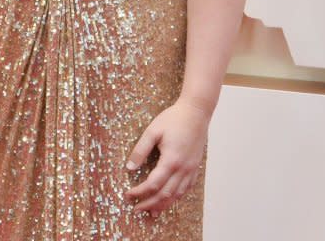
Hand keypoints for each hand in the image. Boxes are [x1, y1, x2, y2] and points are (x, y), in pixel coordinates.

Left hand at [124, 98, 209, 216]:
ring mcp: (191, 169)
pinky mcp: (195, 167)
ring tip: (152, 212)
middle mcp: (183, 169)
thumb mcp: (152, 131)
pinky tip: (170, 199)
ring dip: (163, 205)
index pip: (153, 184)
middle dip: (149, 204)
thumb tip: (130, 168)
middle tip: (137, 209)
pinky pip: (186, 189)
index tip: (128, 195)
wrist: (196, 112)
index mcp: (171, 160)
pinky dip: (176, 197)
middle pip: (165, 195)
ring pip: (177, 195)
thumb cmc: (174, 118)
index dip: (139, 192)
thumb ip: (140, 150)